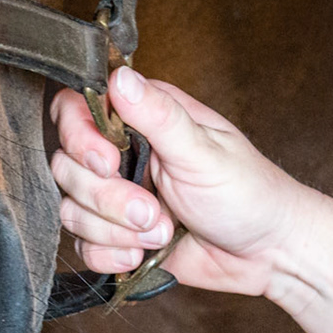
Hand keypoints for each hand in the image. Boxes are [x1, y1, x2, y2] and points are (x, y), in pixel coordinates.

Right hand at [49, 67, 308, 293]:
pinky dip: (111, 256)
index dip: (79, 138)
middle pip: (67, 167)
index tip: (109, 164)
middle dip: (108, 199)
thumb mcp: (204, 152)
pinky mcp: (116, 234)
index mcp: (142, 118)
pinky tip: (142, 254)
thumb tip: (120, 76)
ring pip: (72, 209)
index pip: (74, 110)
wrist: (265, 253)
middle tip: (154, 211)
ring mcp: (116, 196)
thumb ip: (158, 116)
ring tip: (161, 232)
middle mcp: (122, 153)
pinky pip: (83, 246)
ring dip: (114, 230)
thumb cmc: (248, 193)